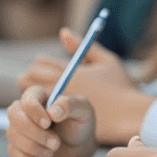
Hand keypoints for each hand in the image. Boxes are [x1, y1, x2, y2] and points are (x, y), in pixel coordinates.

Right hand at [6, 84, 97, 156]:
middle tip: (55, 143)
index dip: (34, 111)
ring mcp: (18, 128)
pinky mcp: (16, 145)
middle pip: (14, 115)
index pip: (27, 99)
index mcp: (39, 96)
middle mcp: (24, 110)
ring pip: (12, 135)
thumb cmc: (79, 123)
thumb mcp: (83, 110)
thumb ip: (70, 105)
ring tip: (54, 150)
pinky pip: (13, 151)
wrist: (77, 146)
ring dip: (34, 146)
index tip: (48, 123)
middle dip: (34, 132)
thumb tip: (52, 112)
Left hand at [18, 27, 153, 144]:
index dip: (40, 65)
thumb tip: (63, 32)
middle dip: (31, 80)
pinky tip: (49, 114)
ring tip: (43, 99)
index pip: (39, 63)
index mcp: (70, 71)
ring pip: (29, 98)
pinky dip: (38, 113)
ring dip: (32, 97)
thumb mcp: (106, 61)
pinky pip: (37, 116)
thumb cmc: (121, 87)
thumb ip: (82, 46)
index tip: (47, 69)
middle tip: (41, 84)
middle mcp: (61, 88)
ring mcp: (59, 107)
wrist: (129, 117)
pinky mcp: (60, 124)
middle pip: (27, 79)